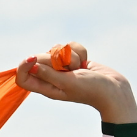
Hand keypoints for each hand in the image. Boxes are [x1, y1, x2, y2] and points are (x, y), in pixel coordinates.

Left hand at [16, 44, 136, 124]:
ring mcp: (62, 67)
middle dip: (53, 57)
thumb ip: (49, 75)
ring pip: (55, 49)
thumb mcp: (68, 83)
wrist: (114, 88)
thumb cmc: (91, 90)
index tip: (33, 57)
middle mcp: (51, 77)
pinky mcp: (73, 59)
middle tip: (66, 67)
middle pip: (39, 59)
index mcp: (46, 88)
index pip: (23, 77)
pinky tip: (84, 62)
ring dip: (69, 55)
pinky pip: (69, 46)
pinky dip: (78, 51)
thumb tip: (31, 66)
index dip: (23, 66)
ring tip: (78, 67)